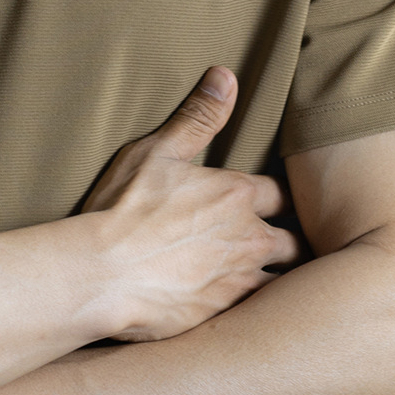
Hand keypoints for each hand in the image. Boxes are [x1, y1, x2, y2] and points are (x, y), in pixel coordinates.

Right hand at [82, 67, 300, 340]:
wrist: (99, 275)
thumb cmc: (121, 211)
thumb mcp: (155, 153)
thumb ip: (196, 118)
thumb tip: (226, 75)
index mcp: (234, 194)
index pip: (280, 194)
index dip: (277, 200)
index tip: (271, 207)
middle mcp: (247, 237)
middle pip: (294, 241)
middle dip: (290, 244)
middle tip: (285, 249)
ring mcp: (239, 280)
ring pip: (284, 282)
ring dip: (282, 281)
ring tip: (279, 288)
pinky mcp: (224, 316)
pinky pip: (259, 316)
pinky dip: (260, 315)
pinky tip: (255, 319)